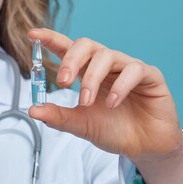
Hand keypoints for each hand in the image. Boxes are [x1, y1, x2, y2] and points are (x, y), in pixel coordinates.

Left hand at [27, 28, 182, 183]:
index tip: (33, 35)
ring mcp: (128, 68)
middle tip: (63, 82)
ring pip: (107, 55)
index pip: (67, 48)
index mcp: (87, 72)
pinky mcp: (150, 76)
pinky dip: (120, 86)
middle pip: (86, 44)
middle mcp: (106, 65)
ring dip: (92, 78)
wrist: (144, 148)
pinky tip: (112, 103)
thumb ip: (58, 117)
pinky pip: (134, 69)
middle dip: (71, 60)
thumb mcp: (80, 125)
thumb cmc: (113, 130)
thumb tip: (33, 110)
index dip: (51, 39)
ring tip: (86, 102)